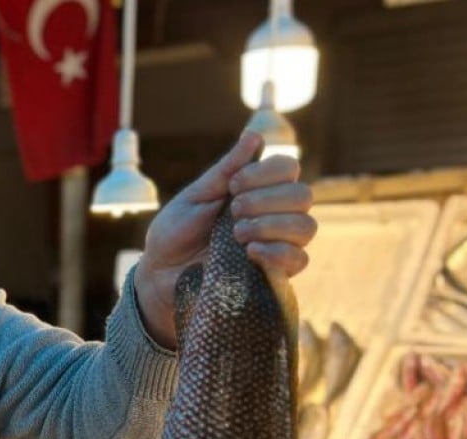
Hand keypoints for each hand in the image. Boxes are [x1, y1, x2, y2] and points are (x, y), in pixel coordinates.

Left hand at [134, 131, 315, 348]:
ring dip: (271, 225)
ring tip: (237, 234)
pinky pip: (299, 260)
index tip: (234, 185)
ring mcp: (277, 244)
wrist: (160, 272)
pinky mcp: (274, 274)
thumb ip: (226, 170)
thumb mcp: (195, 196)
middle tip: (233, 211)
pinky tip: (250, 252)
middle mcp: (274, 214)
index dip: (267, 172)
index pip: (289, 168)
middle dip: (266, 200)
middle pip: (302, 196)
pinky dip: (277, 252)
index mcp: (257, 190)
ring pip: (306, 227)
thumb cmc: (175, 231)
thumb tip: (255, 136)